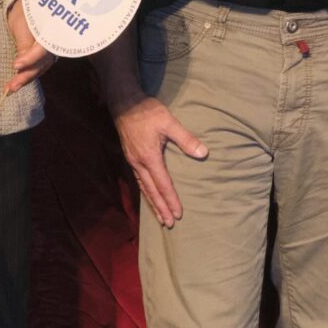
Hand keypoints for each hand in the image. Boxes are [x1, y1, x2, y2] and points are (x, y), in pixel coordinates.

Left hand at [4, 2, 53, 93]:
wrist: (31, 7)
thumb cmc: (25, 13)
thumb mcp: (21, 26)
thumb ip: (23, 44)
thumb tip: (20, 65)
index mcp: (51, 34)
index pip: (41, 51)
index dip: (29, 59)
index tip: (16, 65)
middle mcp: (53, 47)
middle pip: (40, 65)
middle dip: (25, 76)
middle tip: (10, 87)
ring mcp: (49, 53)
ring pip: (39, 70)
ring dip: (24, 80)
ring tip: (9, 89)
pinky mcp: (43, 58)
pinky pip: (37, 69)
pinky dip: (27, 76)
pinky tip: (16, 84)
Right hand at [113, 93, 205, 227]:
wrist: (124, 102)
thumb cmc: (147, 111)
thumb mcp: (169, 122)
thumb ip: (186, 139)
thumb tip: (203, 153)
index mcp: (149, 158)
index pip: (163, 184)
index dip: (171, 200)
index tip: (178, 214)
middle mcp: (139, 163)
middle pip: (151, 191)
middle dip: (161, 208)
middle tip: (169, 224)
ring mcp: (133, 161)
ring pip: (144, 188)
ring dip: (153, 203)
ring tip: (160, 217)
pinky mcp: (131, 157)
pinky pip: (139, 180)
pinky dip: (146, 192)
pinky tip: (150, 196)